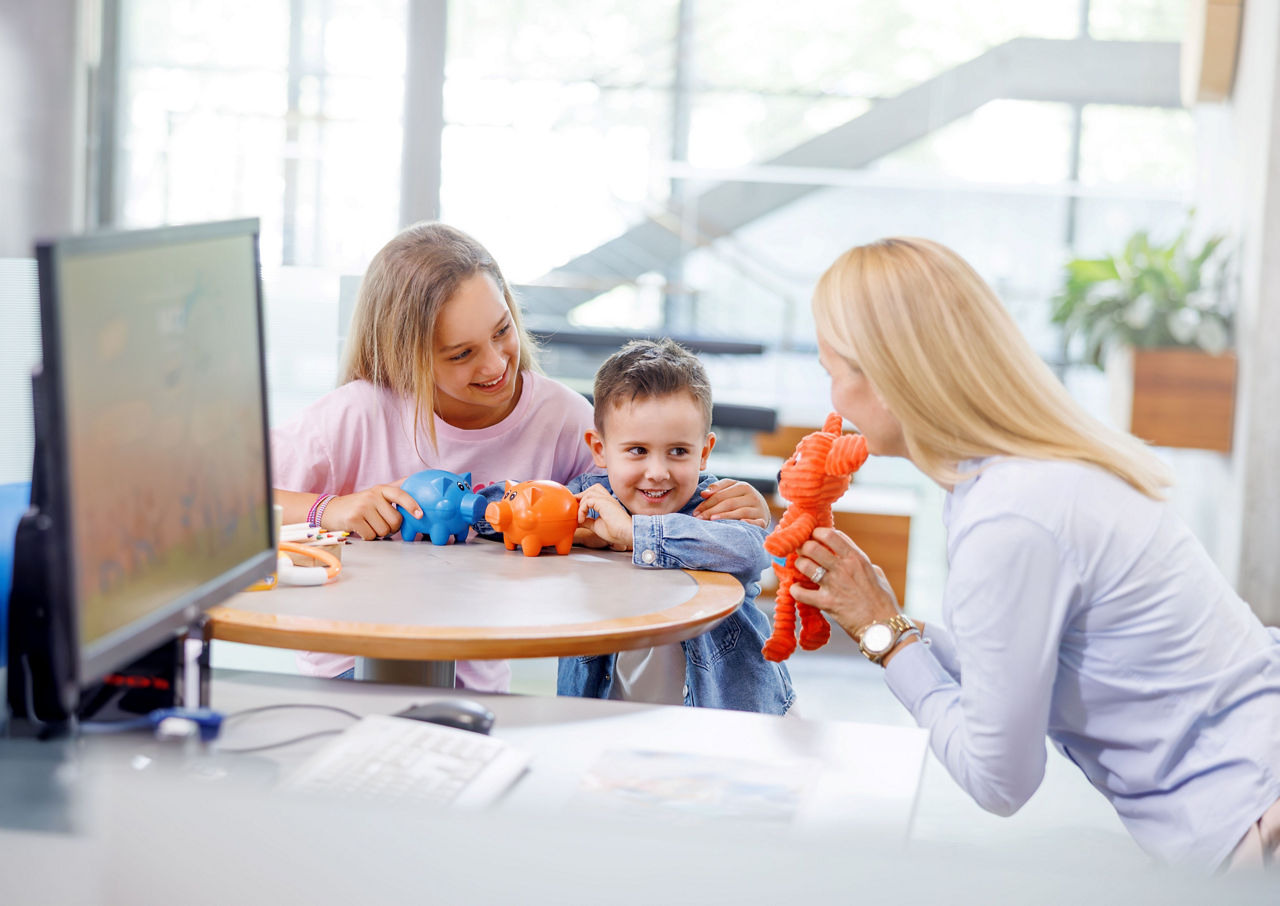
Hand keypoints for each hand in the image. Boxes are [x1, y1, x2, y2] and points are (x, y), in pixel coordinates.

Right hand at [321, 480, 421, 540]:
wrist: (331, 510)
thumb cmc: (359, 505)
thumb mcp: (375, 494)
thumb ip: (394, 490)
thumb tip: (414, 479)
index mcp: (381, 489)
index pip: (401, 495)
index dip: (412, 505)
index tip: (420, 515)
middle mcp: (372, 495)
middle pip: (395, 520)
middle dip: (392, 528)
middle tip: (381, 524)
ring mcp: (362, 506)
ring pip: (384, 530)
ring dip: (379, 533)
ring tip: (369, 525)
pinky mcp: (353, 519)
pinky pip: (371, 536)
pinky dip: (368, 536)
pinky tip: (361, 529)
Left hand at [576, 484, 632, 550]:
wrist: (626, 534)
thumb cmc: (616, 533)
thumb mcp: (596, 526)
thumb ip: (588, 521)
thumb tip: (578, 521)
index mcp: (608, 504)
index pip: (595, 494)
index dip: (584, 498)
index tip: (576, 508)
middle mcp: (608, 500)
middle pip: (594, 488)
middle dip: (583, 495)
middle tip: (575, 506)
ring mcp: (607, 500)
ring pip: (590, 492)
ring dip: (581, 504)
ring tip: (580, 517)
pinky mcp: (604, 503)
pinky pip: (588, 500)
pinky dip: (582, 509)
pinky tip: (582, 519)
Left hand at [692, 479, 769, 525]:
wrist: (762, 510)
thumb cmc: (740, 499)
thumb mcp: (731, 490)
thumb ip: (717, 489)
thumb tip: (703, 493)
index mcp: (742, 486)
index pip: (720, 495)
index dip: (706, 503)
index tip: (695, 512)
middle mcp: (752, 495)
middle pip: (728, 503)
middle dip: (711, 511)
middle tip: (699, 519)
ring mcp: (758, 508)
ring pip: (739, 512)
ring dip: (724, 516)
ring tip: (711, 521)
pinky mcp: (763, 520)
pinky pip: (756, 522)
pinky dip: (749, 523)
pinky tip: (740, 524)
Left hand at [790, 526, 900, 640]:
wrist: (883, 628)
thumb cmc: (883, 602)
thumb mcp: (877, 574)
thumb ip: (861, 563)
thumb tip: (851, 558)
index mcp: (857, 558)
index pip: (830, 534)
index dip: (817, 533)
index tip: (813, 537)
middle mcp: (844, 568)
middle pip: (812, 546)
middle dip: (803, 547)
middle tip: (802, 552)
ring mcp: (834, 584)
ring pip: (804, 564)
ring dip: (799, 565)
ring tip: (800, 569)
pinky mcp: (826, 603)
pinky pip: (800, 592)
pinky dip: (796, 590)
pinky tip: (799, 589)